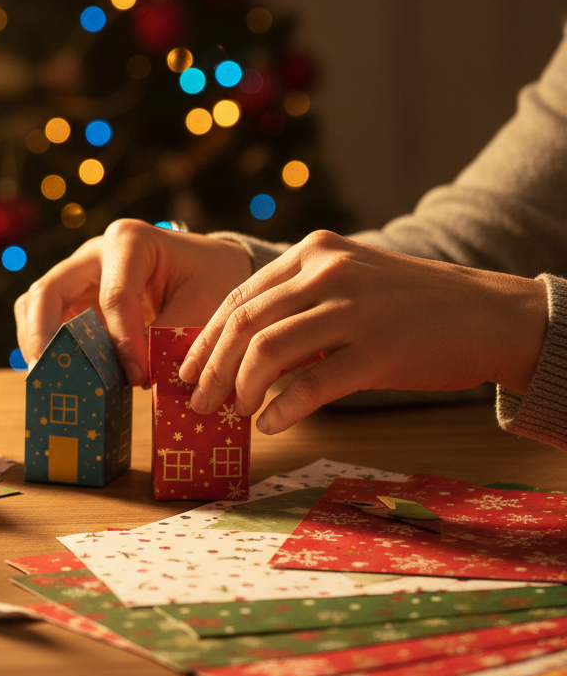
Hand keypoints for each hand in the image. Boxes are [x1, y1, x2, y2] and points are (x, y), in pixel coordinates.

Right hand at [15, 218, 251, 384]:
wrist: (211, 270)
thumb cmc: (210, 280)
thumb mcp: (203, 305)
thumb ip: (169, 337)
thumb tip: (137, 376)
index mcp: (130, 241)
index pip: (114, 296)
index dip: (122, 341)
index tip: (139, 378)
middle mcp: (94, 253)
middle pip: (48, 290)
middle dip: (45, 336)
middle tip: (50, 378)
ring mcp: (79, 275)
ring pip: (34, 303)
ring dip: (38, 343)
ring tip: (50, 381)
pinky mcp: (74, 299)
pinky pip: (44, 320)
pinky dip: (47, 347)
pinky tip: (62, 375)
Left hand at [177, 230, 547, 433]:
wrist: (489, 312)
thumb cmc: (411, 303)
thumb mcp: (351, 278)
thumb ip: (299, 299)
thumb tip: (241, 349)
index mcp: (314, 252)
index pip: (240, 296)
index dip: (206, 337)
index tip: (187, 368)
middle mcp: (328, 272)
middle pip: (245, 324)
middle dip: (212, 368)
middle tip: (198, 402)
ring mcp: (354, 309)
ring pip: (268, 352)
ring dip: (240, 389)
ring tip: (234, 413)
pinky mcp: (379, 350)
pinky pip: (312, 384)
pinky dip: (282, 409)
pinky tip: (270, 424)